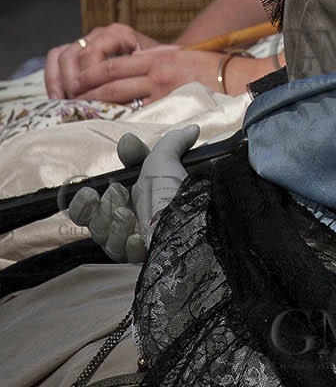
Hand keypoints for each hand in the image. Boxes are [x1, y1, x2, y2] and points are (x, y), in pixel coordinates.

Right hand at [46, 23, 157, 100]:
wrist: (163, 59)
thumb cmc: (159, 68)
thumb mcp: (154, 71)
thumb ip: (139, 79)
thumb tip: (125, 99)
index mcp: (120, 34)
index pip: (94, 54)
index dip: (87, 77)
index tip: (86, 97)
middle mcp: (101, 33)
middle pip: (75, 55)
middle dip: (72, 81)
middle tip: (74, 102)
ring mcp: (88, 39)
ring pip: (63, 55)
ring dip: (60, 81)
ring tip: (64, 102)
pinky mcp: (78, 48)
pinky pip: (56, 57)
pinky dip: (53, 76)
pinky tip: (57, 96)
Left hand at [62, 43, 255, 104]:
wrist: (236, 78)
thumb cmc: (209, 68)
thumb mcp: (178, 56)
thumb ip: (153, 61)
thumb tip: (128, 70)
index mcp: (157, 56)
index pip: (114, 65)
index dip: (91, 74)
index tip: (76, 83)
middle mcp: (157, 71)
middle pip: (112, 80)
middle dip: (87, 90)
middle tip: (69, 99)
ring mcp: (163, 89)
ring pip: (122, 97)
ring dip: (99, 105)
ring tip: (83, 112)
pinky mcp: (172, 106)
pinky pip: (142, 113)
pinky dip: (124, 119)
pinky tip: (112, 126)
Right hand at [66, 125, 198, 262]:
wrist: (201, 218)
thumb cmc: (182, 190)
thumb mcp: (172, 163)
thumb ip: (171, 144)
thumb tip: (192, 128)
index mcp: (128, 202)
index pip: (89, 209)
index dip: (82, 202)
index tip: (88, 191)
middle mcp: (130, 225)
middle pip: (96, 226)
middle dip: (101, 210)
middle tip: (117, 195)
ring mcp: (138, 243)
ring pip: (108, 242)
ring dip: (114, 227)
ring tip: (128, 215)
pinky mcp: (147, 258)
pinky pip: (125, 256)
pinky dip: (129, 245)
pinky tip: (138, 238)